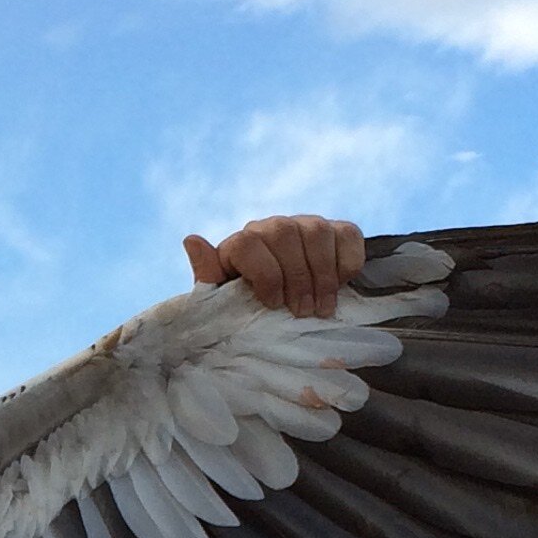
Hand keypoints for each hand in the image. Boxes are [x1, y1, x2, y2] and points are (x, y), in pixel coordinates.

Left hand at [182, 213, 364, 318]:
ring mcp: (306, 224)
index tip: (273, 304)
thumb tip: (191, 240)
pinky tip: (340, 286)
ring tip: (322, 309)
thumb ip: (209, 275)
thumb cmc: (252, 307)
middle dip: (297, 279)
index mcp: (241, 242)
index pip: (247, 243)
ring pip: (316, 233)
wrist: (287, 306)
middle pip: (284, 235)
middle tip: (303, 313)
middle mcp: (272, 227)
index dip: (264, 275)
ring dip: (322, 275)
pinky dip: (347, 262)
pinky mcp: (338, 229)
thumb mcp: (225, 300)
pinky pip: (347, 235)